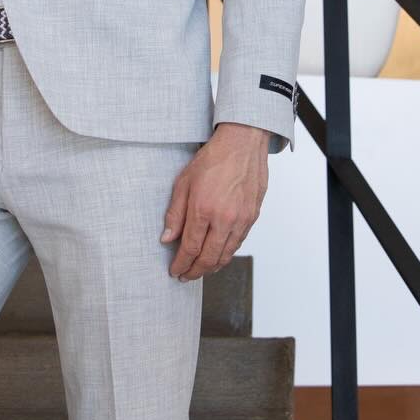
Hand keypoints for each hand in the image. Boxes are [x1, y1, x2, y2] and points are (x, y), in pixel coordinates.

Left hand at [160, 122, 270, 280]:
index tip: (175, 271)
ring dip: (212, 266)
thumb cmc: (213, 158)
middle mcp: (224, 218)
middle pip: (209, 257)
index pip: (190, 248)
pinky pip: (238, 243)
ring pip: (226, 254)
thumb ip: (175, 214)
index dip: (181, 264)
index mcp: (203, 209)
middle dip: (195, 271)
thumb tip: (167, 238)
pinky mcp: (252, 216)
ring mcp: (241, 219)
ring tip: (201, 269)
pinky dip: (227, 253)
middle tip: (186, 276)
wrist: (243, 144)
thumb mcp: (183, 182)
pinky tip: (218, 254)